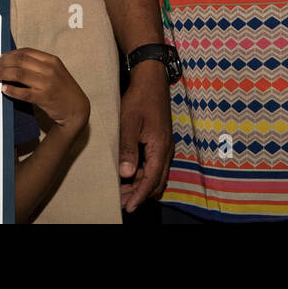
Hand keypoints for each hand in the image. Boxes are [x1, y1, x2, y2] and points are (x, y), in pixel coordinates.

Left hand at [0, 49, 89, 131]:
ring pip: (19, 74)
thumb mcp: (54, 72)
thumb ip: (38, 66)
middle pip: (20, 61)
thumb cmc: (62, 90)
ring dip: (2, 74)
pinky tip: (4, 89)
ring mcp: (47, 83)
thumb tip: (12, 63)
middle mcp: (50, 69)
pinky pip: (23, 93)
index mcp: (51, 60)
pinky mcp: (44, 98)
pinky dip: (12, 90)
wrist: (77, 109)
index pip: (26, 52)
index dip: (9, 54)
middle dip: (2, 63)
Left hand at [118, 62, 172, 211]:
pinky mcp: (160, 142)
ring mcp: (164, 146)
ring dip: (141, 185)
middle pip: (155, 182)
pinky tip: (129, 174)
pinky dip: (143, 174)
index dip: (139, 196)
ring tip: (122, 191)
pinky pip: (154, 165)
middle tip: (121, 202)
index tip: (128, 208)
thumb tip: (126, 174)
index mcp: (160, 147)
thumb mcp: (129, 122)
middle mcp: (166, 150)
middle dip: (139, 194)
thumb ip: (128, 148)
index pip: (151, 180)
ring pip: (155, 175)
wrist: (152, 80)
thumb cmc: (139, 99)